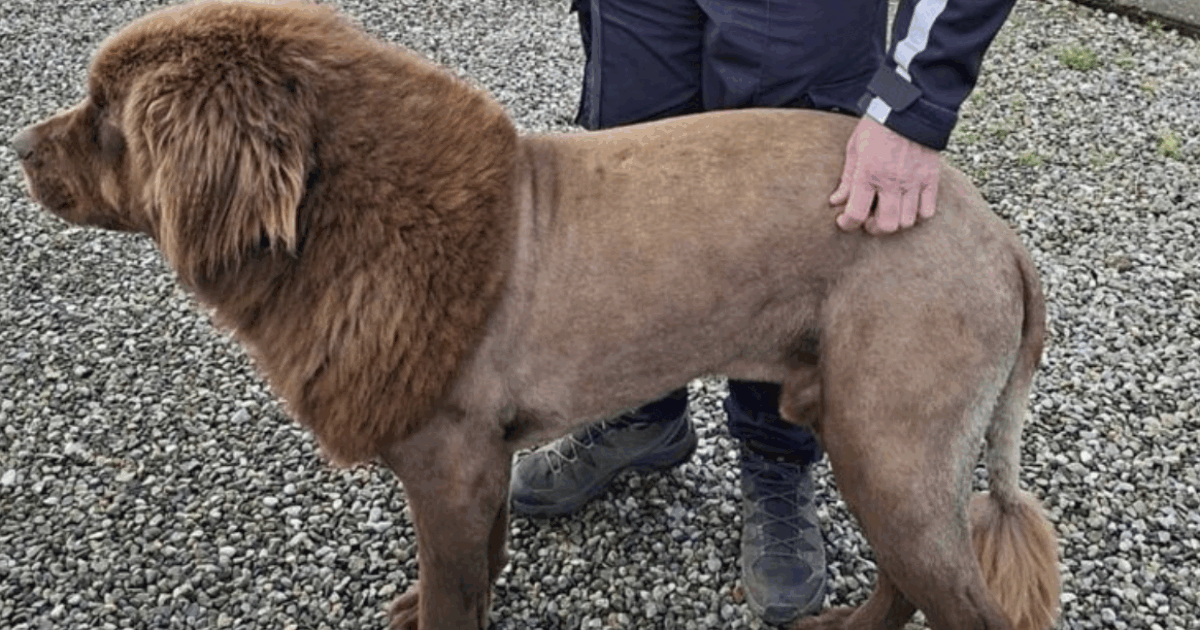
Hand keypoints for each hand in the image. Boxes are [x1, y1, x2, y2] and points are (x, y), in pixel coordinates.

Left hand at [830, 117, 940, 234]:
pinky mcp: (931, 178)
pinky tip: (908, 205)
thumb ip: (846, 178)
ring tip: (888, 212)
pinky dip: (918, 214)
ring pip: (907, 221)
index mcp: (868, 173)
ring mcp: (914, 181)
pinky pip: (928, 210)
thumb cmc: (877, 126)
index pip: (856, 213)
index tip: (844, 221)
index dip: (847, 224)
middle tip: (868, 220)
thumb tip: (836, 201)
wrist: (909, 106)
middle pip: (886, 225)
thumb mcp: (854, 149)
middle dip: (874, 228)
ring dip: (895, 222)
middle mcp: (892, 181)